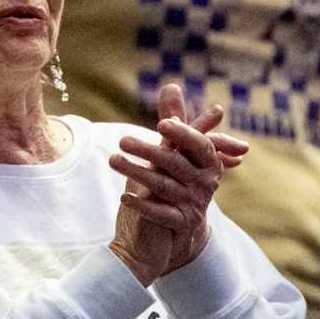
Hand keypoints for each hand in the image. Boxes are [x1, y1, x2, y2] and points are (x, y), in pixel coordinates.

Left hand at [108, 81, 242, 281]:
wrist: (167, 233)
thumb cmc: (171, 183)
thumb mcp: (171, 152)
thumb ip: (173, 122)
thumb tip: (172, 85)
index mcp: (206, 163)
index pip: (199, 145)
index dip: (183, 134)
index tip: (162, 124)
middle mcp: (205, 183)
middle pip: (176, 163)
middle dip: (150, 151)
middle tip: (122, 140)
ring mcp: (194, 205)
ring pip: (165, 186)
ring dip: (137, 172)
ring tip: (113, 161)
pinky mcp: (181, 224)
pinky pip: (162, 214)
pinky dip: (143, 205)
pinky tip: (124, 197)